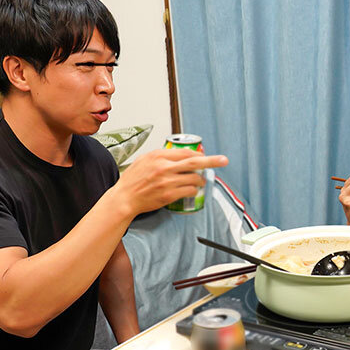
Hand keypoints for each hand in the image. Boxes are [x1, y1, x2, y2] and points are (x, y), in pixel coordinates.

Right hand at [110, 149, 228, 216]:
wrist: (125, 197)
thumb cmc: (134, 179)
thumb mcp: (145, 160)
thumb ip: (162, 156)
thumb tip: (181, 154)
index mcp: (158, 155)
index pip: (185, 152)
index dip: (199, 154)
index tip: (206, 156)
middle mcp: (164, 167)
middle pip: (194, 162)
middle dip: (212, 160)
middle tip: (224, 160)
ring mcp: (167, 181)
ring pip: (194, 178)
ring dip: (201, 180)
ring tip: (200, 181)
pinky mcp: (169, 195)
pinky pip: (190, 191)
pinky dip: (194, 190)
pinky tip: (191, 190)